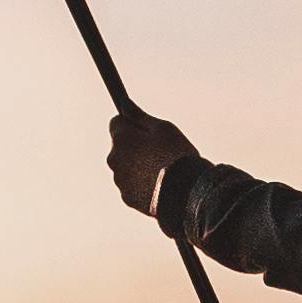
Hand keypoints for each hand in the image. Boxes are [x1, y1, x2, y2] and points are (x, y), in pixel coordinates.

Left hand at [107, 102, 196, 217]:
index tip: (145, 128)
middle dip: (134, 146)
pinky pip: (131, 186)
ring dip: (137, 166)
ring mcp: (120, 180)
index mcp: (121, 139)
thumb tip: (125, 104)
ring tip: (162, 171)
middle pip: (120, 147)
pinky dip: (141, 184)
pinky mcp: (127, 198)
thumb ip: (140, 116)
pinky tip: (159, 186)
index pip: (116, 122)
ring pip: (125, 167)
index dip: (132, 124)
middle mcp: (114, 159)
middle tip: (159, 151)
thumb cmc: (177, 155)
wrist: (186, 192)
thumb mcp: (163, 128)